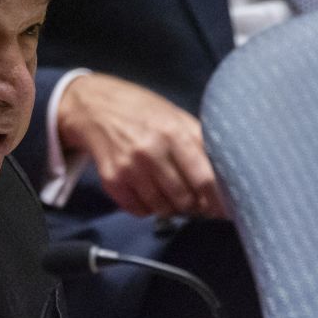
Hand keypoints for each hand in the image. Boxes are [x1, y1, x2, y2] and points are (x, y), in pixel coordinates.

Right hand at [56, 72, 225, 218]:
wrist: (93, 107)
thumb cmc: (140, 110)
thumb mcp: (175, 115)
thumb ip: (199, 141)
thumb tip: (224, 174)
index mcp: (173, 132)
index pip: (204, 178)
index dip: (218, 200)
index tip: (225, 209)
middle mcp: (151, 151)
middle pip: (184, 199)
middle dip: (195, 206)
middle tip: (196, 202)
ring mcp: (129, 167)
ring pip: (162, 208)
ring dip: (172, 208)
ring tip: (173, 197)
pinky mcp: (112, 180)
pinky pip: (139, 211)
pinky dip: (149, 208)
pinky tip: (150, 193)